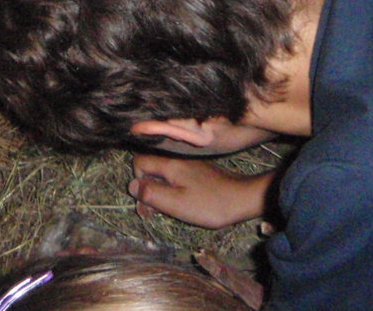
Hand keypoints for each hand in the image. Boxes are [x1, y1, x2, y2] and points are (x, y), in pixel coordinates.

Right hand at [129, 155, 272, 229]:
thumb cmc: (208, 203)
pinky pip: (177, 177)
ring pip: (164, 174)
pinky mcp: (199, 171)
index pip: (139, 162)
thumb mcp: (176, 203)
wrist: (242, 198)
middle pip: (150, 168)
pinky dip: (173, 190)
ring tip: (166, 211)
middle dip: (147, 189)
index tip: (146, 199)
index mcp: (169, 164)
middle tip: (152, 213)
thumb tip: (131, 185)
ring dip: (160, 192)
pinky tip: (181, 204)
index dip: (137, 180)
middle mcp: (177, 159)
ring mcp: (189, 164)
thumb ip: (151, 193)